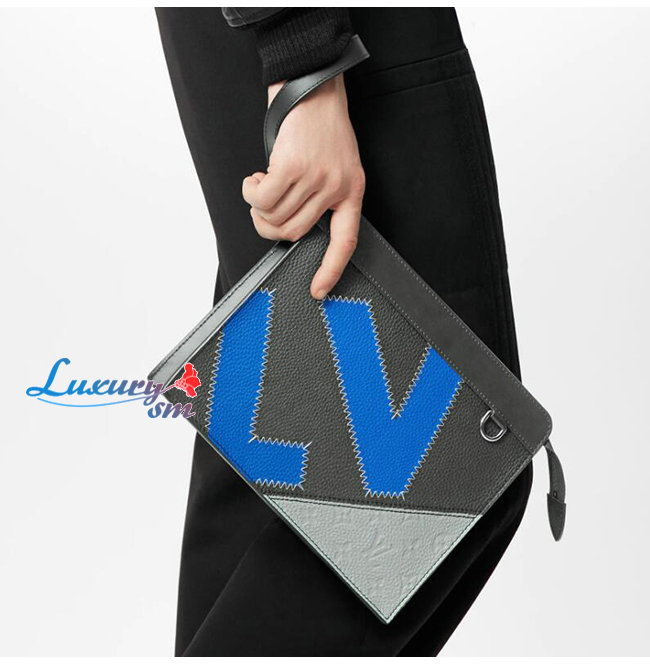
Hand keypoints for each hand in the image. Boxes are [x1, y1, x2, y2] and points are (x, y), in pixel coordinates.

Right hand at [242, 74, 364, 299]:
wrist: (315, 86)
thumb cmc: (321, 127)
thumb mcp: (334, 166)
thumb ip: (319, 197)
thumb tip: (288, 225)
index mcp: (352, 192)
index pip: (345, 242)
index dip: (332, 269)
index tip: (319, 291)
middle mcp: (336, 187)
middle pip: (294, 232)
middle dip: (269, 227)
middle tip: (261, 210)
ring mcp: (316, 177)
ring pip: (275, 217)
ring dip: (258, 208)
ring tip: (259, 187)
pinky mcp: (292, 165)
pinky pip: (262, 198)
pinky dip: (250, 192)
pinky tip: (254, 179)